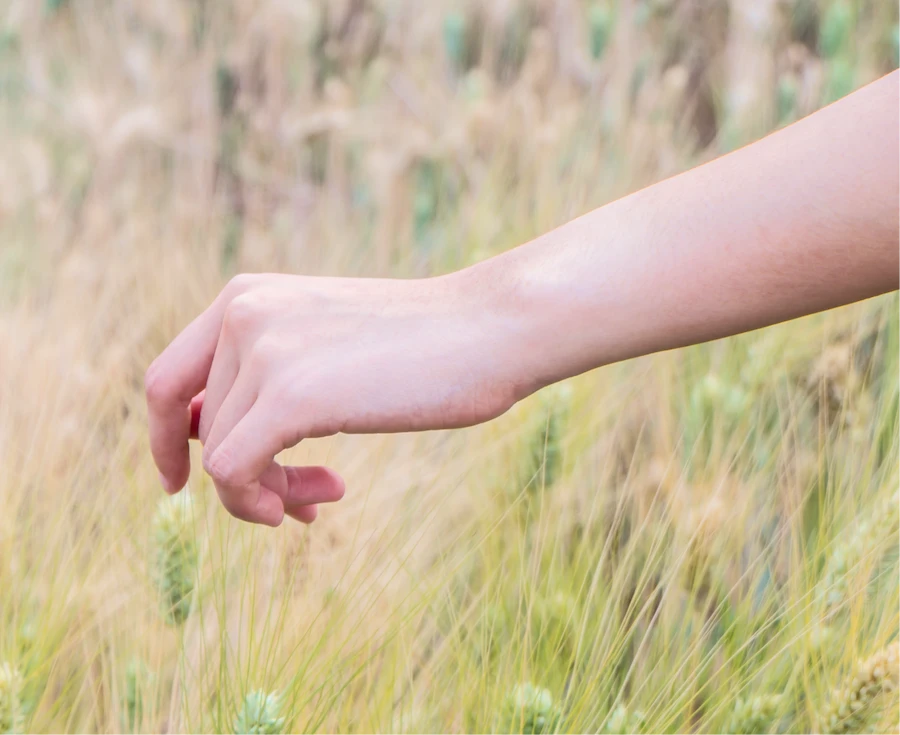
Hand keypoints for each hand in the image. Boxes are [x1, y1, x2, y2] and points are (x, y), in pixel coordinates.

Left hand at [145, 272, 523, 525]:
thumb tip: (209, 447)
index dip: (166, 438)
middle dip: (240, 477)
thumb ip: (266, 378)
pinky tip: (317, 503)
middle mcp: (243, 313)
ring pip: (219, 456)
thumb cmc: (424, 345)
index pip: (168, 378)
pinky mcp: (291, 395)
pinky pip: (232, 473)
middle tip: (290, 504)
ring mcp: (264, 350)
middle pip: (197, 427)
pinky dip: (258, 502)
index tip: (183, 480)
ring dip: (267, 494)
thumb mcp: (325, 346)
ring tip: (325, 497)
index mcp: (246, 296)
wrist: (489, 328)